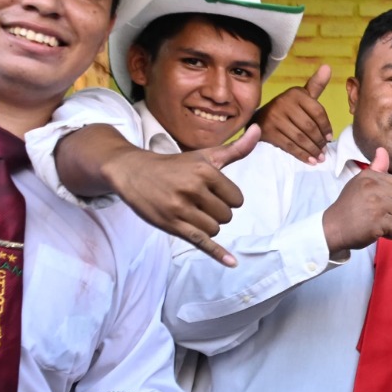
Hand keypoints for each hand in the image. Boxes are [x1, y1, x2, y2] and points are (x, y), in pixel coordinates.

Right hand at [104, 126, 261, 266]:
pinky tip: (232, 263)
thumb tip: (259, 129)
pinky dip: (218, 254)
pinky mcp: (171, 224)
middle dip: (215, 212)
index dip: (227, 199)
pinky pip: (201, 242)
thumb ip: (236, 148)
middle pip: (227, 216)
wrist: (132, 171)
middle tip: (195, 201)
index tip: (210, 192)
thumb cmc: (174, 165)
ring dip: (206, 224)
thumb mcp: (205, 155)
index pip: (236, 199)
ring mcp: (181, 208)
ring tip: (188, 210)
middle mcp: (193, 188)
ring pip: (214, 229)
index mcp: (205, 171)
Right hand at [254, 66, 332, 164]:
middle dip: (319, 142)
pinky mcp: (268, 131)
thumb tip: (328, 67)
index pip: (318, 112)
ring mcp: (274, 117)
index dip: (326, 127)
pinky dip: (302, 155)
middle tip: (324, 151)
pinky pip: (289, 146)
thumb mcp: (301, 95)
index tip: (329, 138)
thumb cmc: (288, 108)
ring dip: (312, 150)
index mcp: (296, 94)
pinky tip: (310, 161)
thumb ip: (315, 85)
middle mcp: (284, 103)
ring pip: (300, 138)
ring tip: (319, 158)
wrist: (259, 117)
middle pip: (309, 127)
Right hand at [322, 148, 391, 256]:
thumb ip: (376, 169)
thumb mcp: (360, 183)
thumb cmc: (349, 207)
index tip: (378, 202)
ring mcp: (376, 204)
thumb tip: (383, 150)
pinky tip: (379, 232)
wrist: (333, 228)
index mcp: (369, 176)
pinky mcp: (378, 221)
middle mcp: (372, 187)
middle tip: (377, 214)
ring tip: (377, 223)